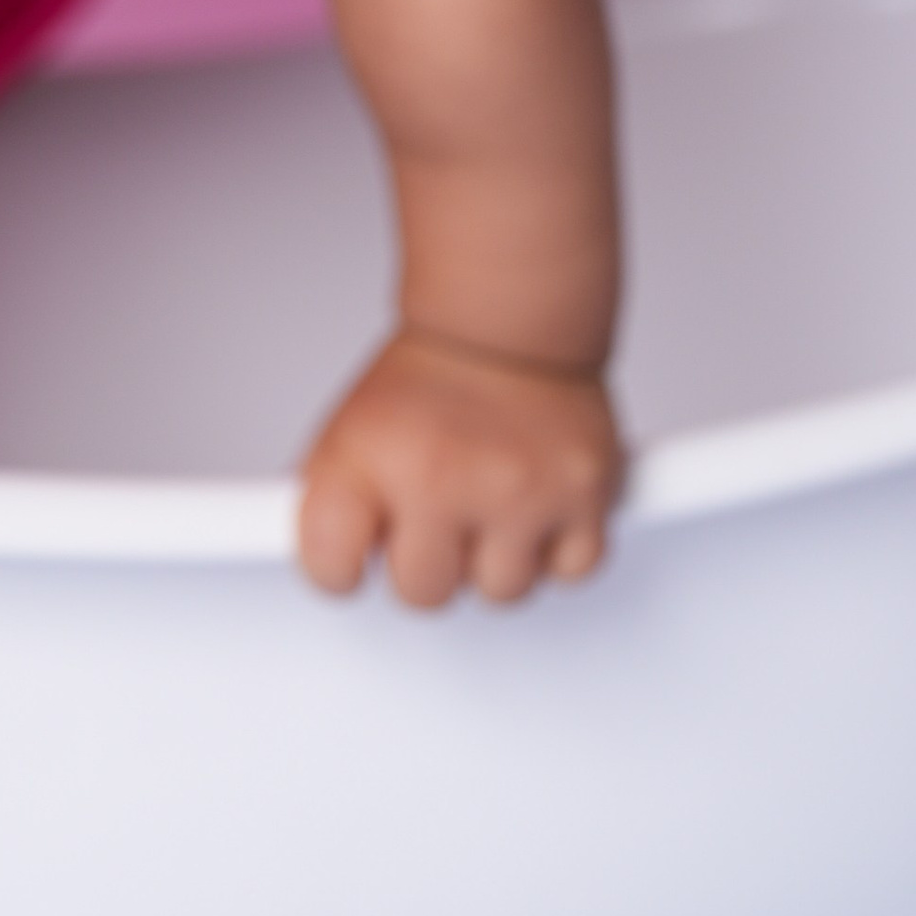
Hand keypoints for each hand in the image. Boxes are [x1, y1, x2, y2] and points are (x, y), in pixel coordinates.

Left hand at [296, 326, 621, 609]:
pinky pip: (568, 571)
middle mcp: (444, 479)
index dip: (339, 566)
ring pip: (500, 592)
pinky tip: (534, 506)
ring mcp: (519, 490)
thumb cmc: (428, 378)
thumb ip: (333, 505)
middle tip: (432, 515)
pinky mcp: (585, 493)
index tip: (352, 552)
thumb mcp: (347, 431)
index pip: (330, 570)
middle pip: (422, 595)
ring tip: (486, 503)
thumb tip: (336, 571)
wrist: (507, 320)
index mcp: (371, 459)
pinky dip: (556, 549)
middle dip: (425, 562)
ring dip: (493, 559)